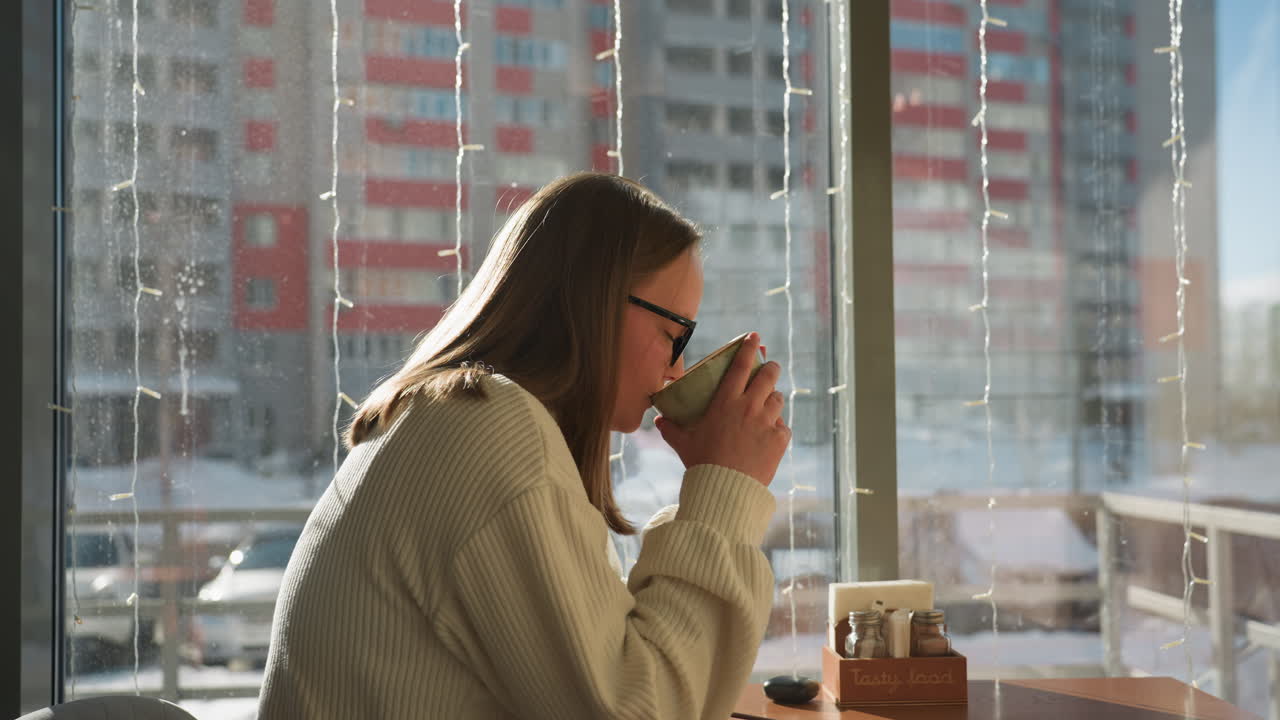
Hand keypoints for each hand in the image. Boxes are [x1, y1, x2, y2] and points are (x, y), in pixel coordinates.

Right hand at [654, 332, 790, 486]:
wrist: (726, 488)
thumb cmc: (702, 463)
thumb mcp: (683, 443)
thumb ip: (671, 429)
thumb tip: (658, 420)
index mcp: (726, 402)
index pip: (740, 366)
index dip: (748, 348)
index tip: (754, 337)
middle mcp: (749, 407)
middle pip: (768, 375)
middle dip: (770, 368)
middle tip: (768, 368)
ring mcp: (767, 422)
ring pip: (778, 399)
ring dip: (773, 399)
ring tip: (768, 405)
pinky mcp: (779, 440)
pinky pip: (783, 427)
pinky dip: (778, 429)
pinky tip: (771, 435)